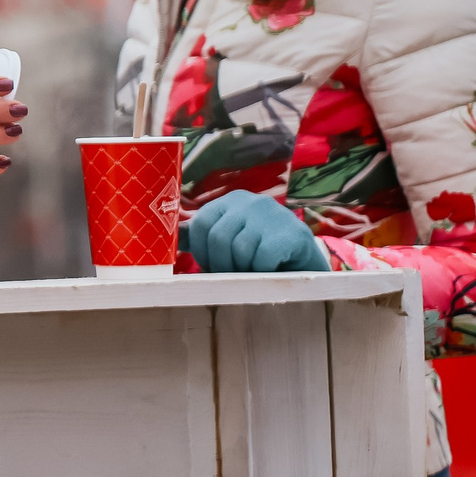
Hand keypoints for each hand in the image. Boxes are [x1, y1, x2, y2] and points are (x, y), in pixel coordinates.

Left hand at [180, 191, 328, 273]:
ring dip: (242, 270)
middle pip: (217, 238)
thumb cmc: (261, 251)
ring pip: (239, 249)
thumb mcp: (231, 238)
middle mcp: (251, 201)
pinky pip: (261, 257)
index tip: (210, 266)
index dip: (201, 252)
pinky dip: (260, 271)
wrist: (307, 261)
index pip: (200, 224)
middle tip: (231, 276)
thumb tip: (169, 237)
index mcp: (231, 200)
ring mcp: (273, 214)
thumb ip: (202, 236)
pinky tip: (268, 271)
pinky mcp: (292, 233)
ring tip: (251, 272)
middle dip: (220, 264)